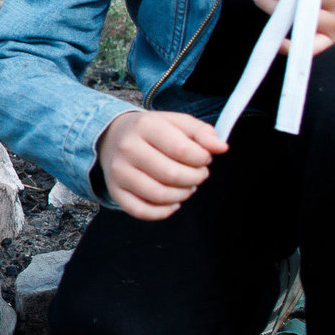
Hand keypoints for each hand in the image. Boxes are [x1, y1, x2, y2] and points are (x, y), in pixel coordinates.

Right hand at [94, 110, 224, 221]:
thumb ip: (201, 132)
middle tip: (199, 174)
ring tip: (187, 186)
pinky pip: (141, 211)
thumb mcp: (176, 122)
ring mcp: (118, 171)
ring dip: (182, 195)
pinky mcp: (115, 191)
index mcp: (145, 126)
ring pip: (158, 195)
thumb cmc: (152, 131)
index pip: (182, 149)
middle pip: (171, 174)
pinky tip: (173, 202)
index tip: (205, 158)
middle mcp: (127, 148)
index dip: (202, 158)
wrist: (113, 136)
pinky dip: (163, 212)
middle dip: (195, 178)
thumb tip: (221, 147)